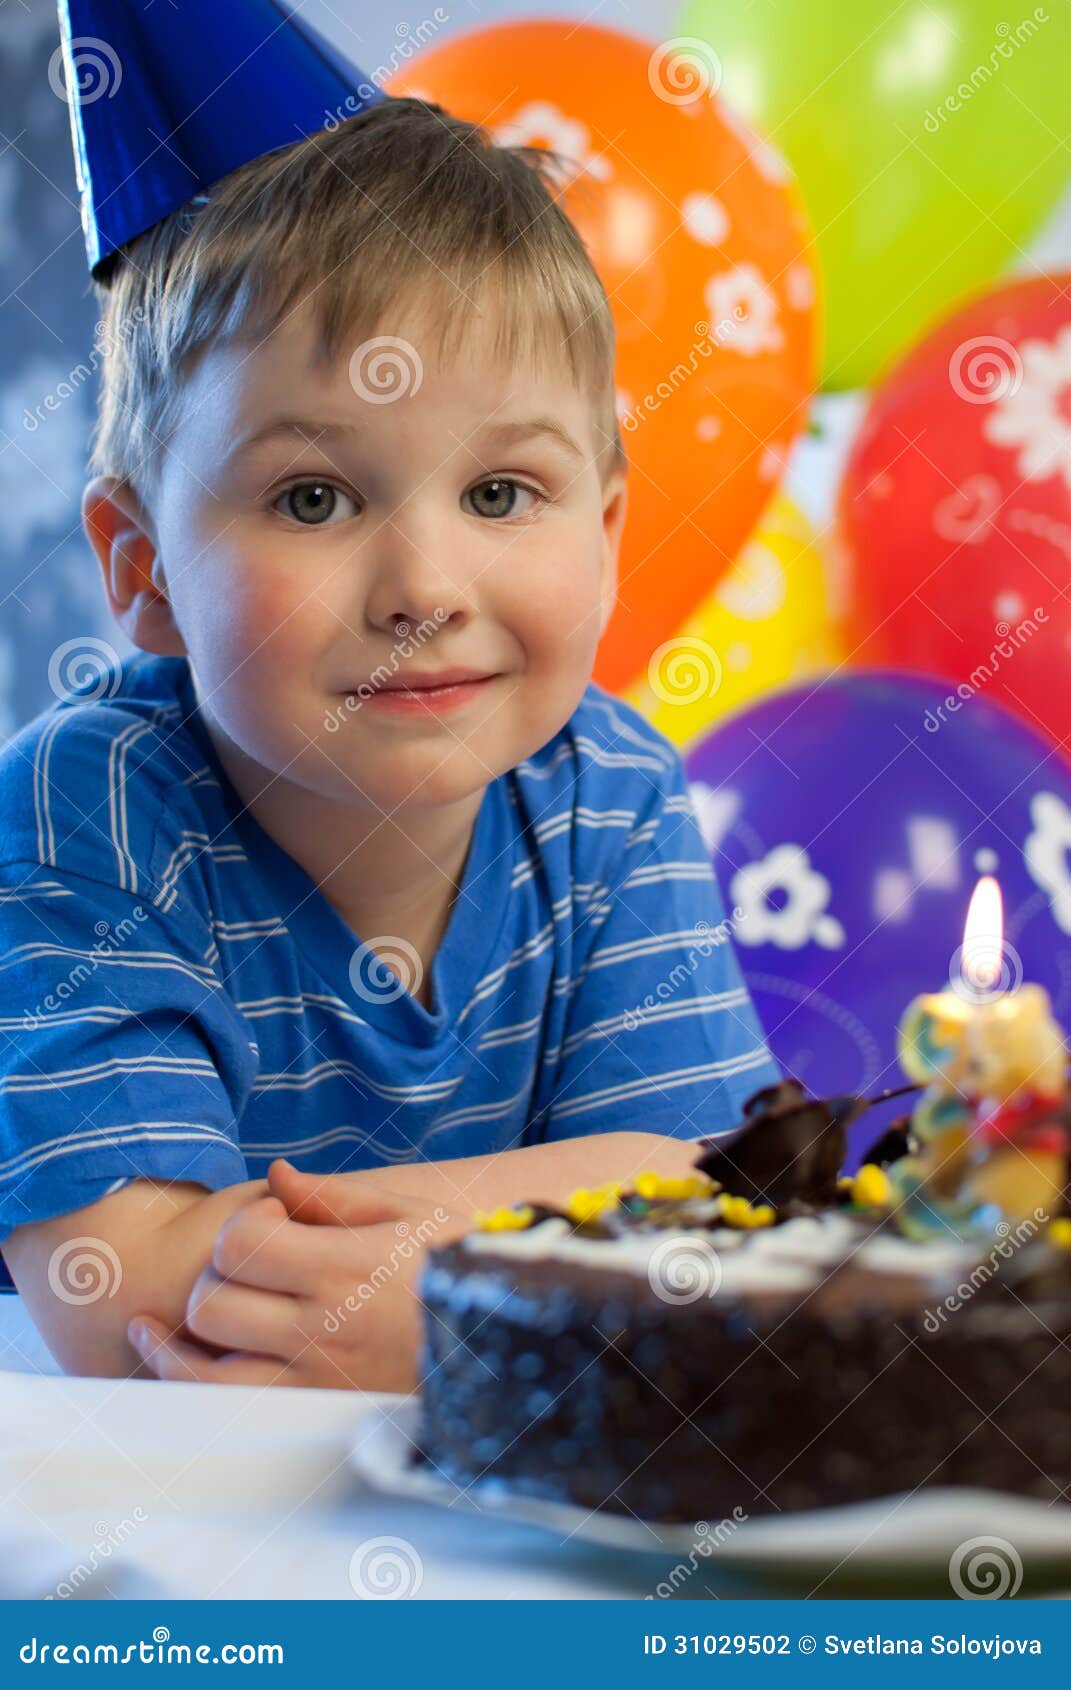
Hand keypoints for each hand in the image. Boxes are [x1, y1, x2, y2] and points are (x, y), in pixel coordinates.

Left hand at [128, 1162, 458, 1390]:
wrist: (514, 1348)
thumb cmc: (461, 1269)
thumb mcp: (409, 1217)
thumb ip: (335, 1197)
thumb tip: (276, 1176)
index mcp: (345, 1269)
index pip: (238, 1244)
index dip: (246, 1227)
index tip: (278, 1225)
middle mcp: (322, 1331)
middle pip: (211, 1302)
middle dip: (217, 1277)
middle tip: (255, 1270)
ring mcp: (315, 1385)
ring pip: (203, 1367)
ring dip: (187, 1335)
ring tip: (185, 1314)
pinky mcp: (315, 1419)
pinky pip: (227, 1410)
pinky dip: (188, 1379)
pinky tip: (167, 1350)